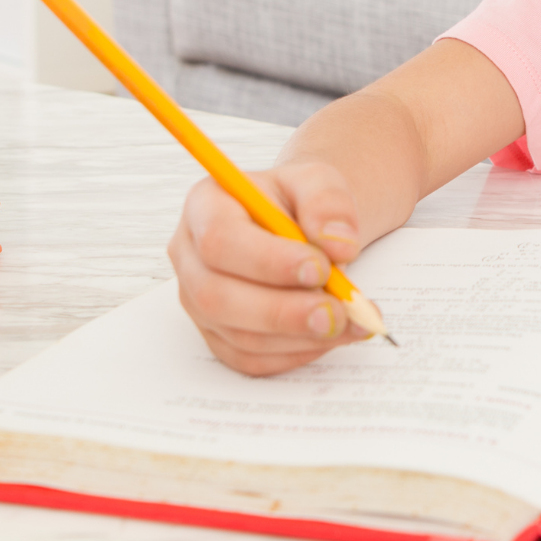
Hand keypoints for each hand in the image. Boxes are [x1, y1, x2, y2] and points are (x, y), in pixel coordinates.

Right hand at [168, 162, 377, 376]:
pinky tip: (331, 335)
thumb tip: (338, 245)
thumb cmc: (300, 203)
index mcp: (205, 207)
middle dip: (283, 311)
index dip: (268, 260)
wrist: (301, 227)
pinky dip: (296, 353)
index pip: (220, 239)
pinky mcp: (218, 335)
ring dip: (298, 336)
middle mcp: (191, 257)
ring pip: (237, 335)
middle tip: (337, 312)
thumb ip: (328, 203)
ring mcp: (199, 301)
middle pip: (217, 296)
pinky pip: (251, 358)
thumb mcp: (318, 182)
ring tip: (349, 321)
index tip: (320, 268)